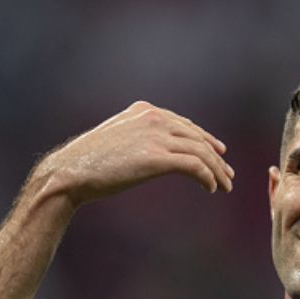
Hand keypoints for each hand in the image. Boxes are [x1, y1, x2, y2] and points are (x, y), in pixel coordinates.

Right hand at [32, 101, 234, 207]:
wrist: (70, 171)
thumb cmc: (91, 161)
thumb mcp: (120, 137)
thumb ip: (142, 135)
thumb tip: (161, 150)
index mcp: (145, 109)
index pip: (186, 125)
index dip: (207, 140)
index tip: (220, 154)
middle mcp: (154, 118)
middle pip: (198, 139)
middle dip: (217, 159)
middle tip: (229, 175)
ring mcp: (156, 136)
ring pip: (201, 153)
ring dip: (217, 172)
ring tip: (225, 187)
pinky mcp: (157, 157)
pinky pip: (195, 166)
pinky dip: (207, 178)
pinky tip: (211, 189)